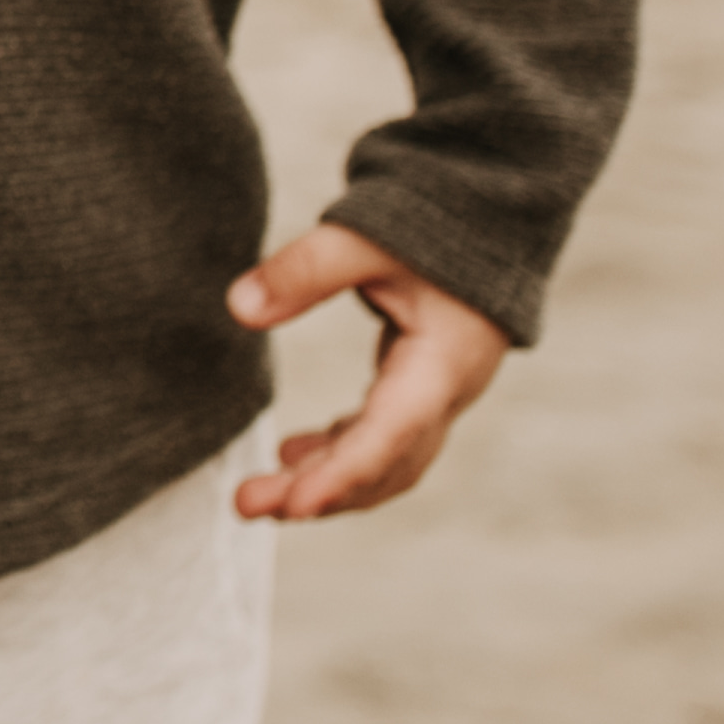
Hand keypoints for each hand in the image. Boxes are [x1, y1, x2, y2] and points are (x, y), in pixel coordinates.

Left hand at [228, 220, 507, 519]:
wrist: (484, 217)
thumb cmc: (430, 225)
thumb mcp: (363, 238)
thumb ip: (304, 270)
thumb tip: (239, 308)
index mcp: (442, 364)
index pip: (391, 435)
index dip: (341, 474)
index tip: (290, 506)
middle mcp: (447, 393)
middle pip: (385, 465)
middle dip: (319, 494)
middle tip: (247, 505)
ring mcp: (437, 396)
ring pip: (385, 463)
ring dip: (326, 483)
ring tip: (258, 497)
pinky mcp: (421, 388)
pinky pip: (381, 441)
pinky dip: (338, 454)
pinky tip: (292, 457)